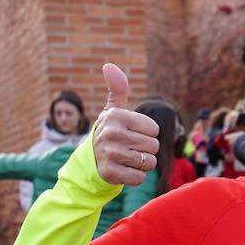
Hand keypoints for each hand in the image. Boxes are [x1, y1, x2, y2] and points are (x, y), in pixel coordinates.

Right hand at [92, 63, 159, 185]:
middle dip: (145, 150)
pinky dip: (135, 177)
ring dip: (141, 164)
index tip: (131, 134)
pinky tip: (123, 171)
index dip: (147, 134)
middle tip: (129, 148)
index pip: (154, 129)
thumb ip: (117, 89)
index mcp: (116, 116)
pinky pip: (139, 178)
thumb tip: (108, 65)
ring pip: (148, 162)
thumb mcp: (113, 111)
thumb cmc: (110, 132)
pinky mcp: (110, 173)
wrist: (89, 161)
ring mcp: (110, 153)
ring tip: (127, 159)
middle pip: (153, 146)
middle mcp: (111, 133)